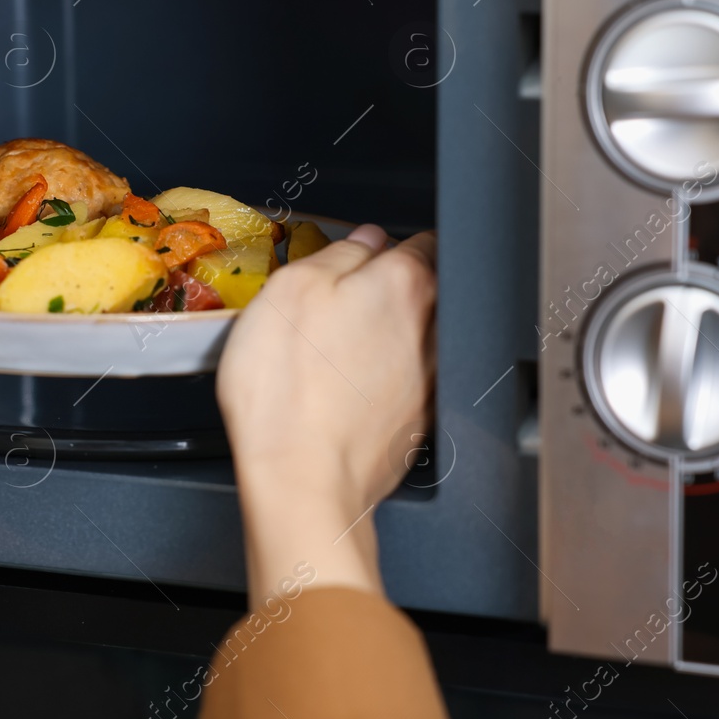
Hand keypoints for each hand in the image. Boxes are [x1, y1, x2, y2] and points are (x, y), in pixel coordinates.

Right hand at [216, 224, 436, 606]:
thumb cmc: (287, 389)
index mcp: (404, 283)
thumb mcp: (290, 290)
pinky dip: (394, 376)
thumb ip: (338, 253)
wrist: (302, 480)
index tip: (370, 250)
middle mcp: (431, 328)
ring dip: (401, 332)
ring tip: (351, 342)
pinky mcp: (420, 421)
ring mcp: (431, 378)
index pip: (422, 239)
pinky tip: (354, 386)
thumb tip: (364, 239)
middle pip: (432, 288)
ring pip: (427, 335)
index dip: (393, 240)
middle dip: (402, 285)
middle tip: (355, 293)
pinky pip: (415, 381)